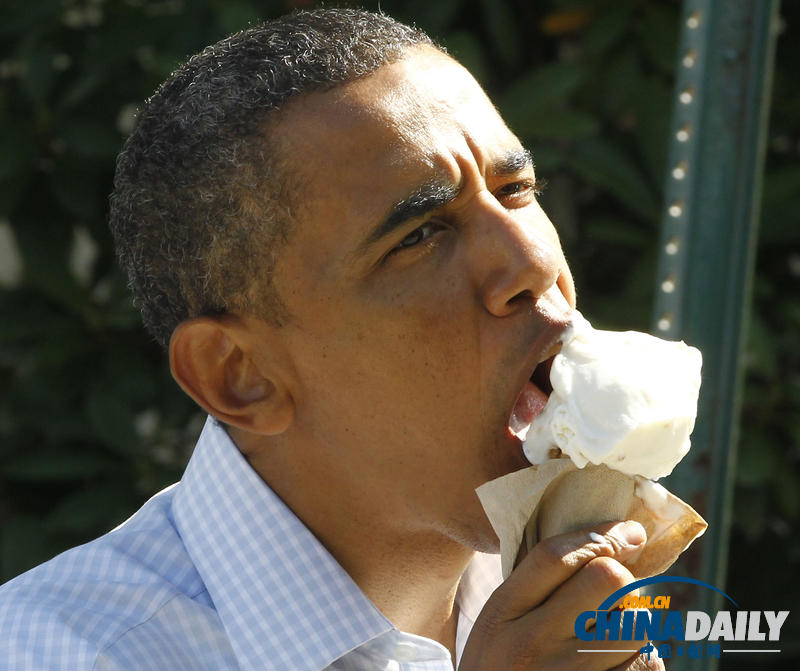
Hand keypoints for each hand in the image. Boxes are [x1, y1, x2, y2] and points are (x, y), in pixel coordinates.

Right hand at [459, 520, 664, 670]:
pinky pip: (646, 663)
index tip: (627, 531)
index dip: (599, 535)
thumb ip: (533, 583)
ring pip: (634, 622)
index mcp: (502, 612)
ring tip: (613, 629)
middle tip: (615, 588)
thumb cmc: (500, 665)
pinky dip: (643, 657)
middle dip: (620, 575)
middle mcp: (532, 642)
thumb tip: (600, 540)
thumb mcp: (497, 620)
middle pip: (605, 580)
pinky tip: (621, 659)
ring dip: (632, 618)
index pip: (554, 555)